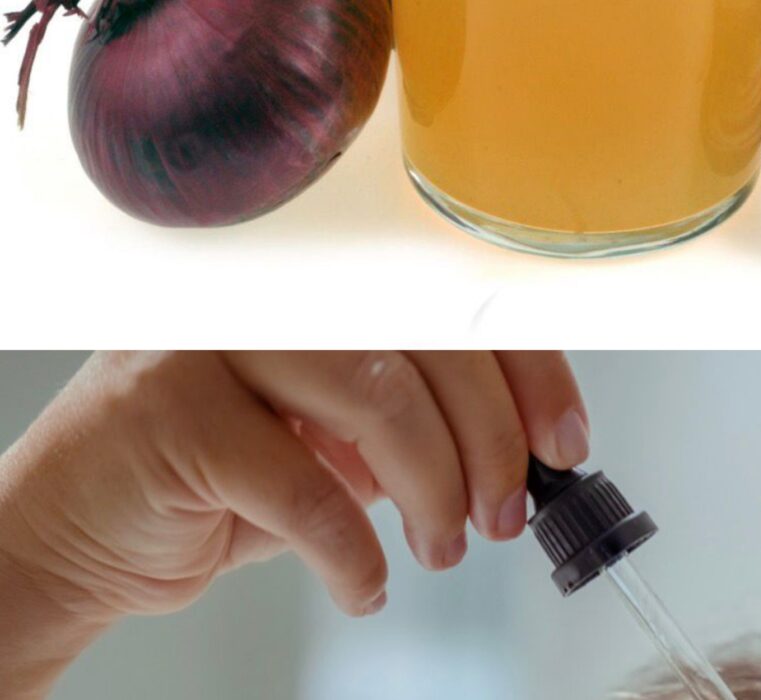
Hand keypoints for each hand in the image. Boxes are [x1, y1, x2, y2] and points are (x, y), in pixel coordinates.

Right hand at [0, 351, 587, 696]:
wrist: (81, 526)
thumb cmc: (218, 475)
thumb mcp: (337, 440)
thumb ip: (417, 423)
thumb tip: (520, 449)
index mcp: (322, 287)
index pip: (452, 303)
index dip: (526, 371)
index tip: (561, 440)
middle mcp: (271, 293)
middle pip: (427, 341)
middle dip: (489, 440)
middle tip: (505, 512)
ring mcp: (214, 341)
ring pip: (376, 397)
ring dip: (432, 489)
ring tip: (442, 546)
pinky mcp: (169, 411)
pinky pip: (303, 484)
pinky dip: (353, 548)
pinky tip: (365, 581)